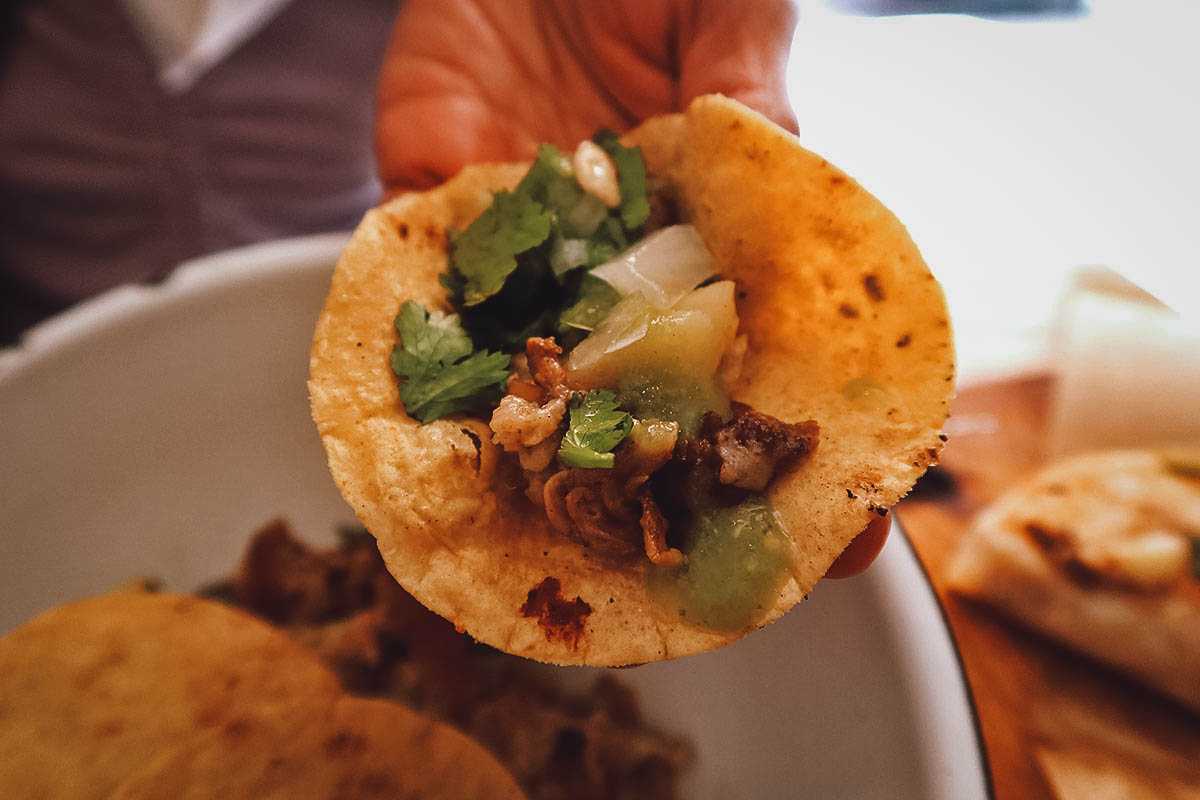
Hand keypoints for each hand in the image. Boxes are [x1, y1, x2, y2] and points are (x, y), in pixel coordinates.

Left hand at [375, 1, 889, 578]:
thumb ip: (745, 65)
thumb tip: (776, 151)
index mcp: (701, 223)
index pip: (767, 344)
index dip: (809, 430)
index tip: (855, 516)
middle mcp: (615, 260)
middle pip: (654, 396)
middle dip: (686, 490)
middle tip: (719, 579)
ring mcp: (522, 251)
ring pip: (536, 378)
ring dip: (548, 468)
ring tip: (570, 557)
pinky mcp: (429, 215)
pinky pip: (418, 306)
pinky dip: (423, 372)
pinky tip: (440, 451)